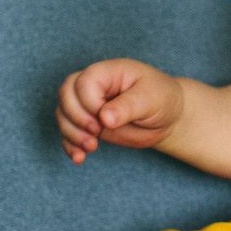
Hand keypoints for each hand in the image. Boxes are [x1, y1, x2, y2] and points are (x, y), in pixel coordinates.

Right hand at [56, 59, 184, 164]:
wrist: (166, 116)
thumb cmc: (161, 98)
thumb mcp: (151, 98)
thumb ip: (128, 106)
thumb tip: (105, 118)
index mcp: (108, 72)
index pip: (83, 82)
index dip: (89, 104)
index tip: (106, 120)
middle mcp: (94, 86)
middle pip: (66, 94)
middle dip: (75, 118)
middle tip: (96, 135)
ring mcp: (88, 105)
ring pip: (63, 114)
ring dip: (71, 134)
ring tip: (91, 148)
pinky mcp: (88, 124)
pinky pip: (69, 133)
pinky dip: (70, 146)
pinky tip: (79, 158)